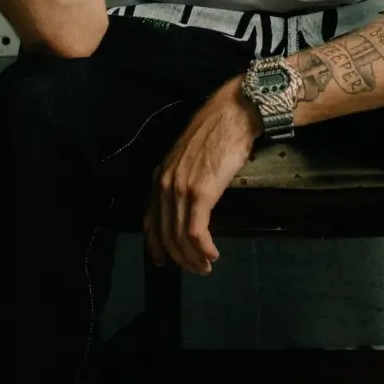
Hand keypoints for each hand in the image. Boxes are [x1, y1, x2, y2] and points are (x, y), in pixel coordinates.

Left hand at [145, 78, 261, 274]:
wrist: (233, 114)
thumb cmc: (217, 133)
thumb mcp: (190, 159)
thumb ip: (183, 179)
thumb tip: (190, 203)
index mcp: (160, 176)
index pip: (150, 220)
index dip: (155, 245)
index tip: (163, 262)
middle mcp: (164, 184)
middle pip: (165, 233)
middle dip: (180, 257)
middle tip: (196, 269)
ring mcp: (180, 188)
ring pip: (179, 236)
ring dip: (193, 257)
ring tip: (206, 265)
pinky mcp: (199, 193)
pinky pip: (195, 231)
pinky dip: (203, 248)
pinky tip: (212, 253)